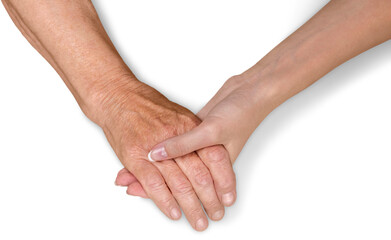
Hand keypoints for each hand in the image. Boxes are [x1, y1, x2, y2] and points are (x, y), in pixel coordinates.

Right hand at [99, 77, 235, 230]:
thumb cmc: (146, 103)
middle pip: (201, 175)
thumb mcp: (178, 114)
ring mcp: (156, 148)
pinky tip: (175, 212)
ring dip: (191, 206)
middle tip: (217, 214)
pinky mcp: (136, 156)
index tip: (229, 198)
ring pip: (180, 184)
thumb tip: (207, 156)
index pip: (216, 158)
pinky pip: (155, 184)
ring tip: (199, 221)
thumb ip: (191, 136)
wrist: (118, 95)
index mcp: (191, 127)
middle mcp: (177, 138)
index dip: (224, 181)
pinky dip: (165, 201)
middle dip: (211, 199)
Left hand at [116, 74, 271, 195]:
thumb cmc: (241, 112)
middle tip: (133, 187)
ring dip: (157, 166)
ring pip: (175, 160)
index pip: (187, 186)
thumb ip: (183, 144)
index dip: (167, 194)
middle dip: (158, 184)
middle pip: (180, 177)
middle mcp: (206, 156)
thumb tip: (157, 155)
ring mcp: (201, 142)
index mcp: (214, 164)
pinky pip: (176, 143)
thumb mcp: (212, 131)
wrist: (251, 90)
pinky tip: (149, 150)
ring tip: (134, 173)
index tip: (145, 198)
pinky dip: (161, 147)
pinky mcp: (197, 128)